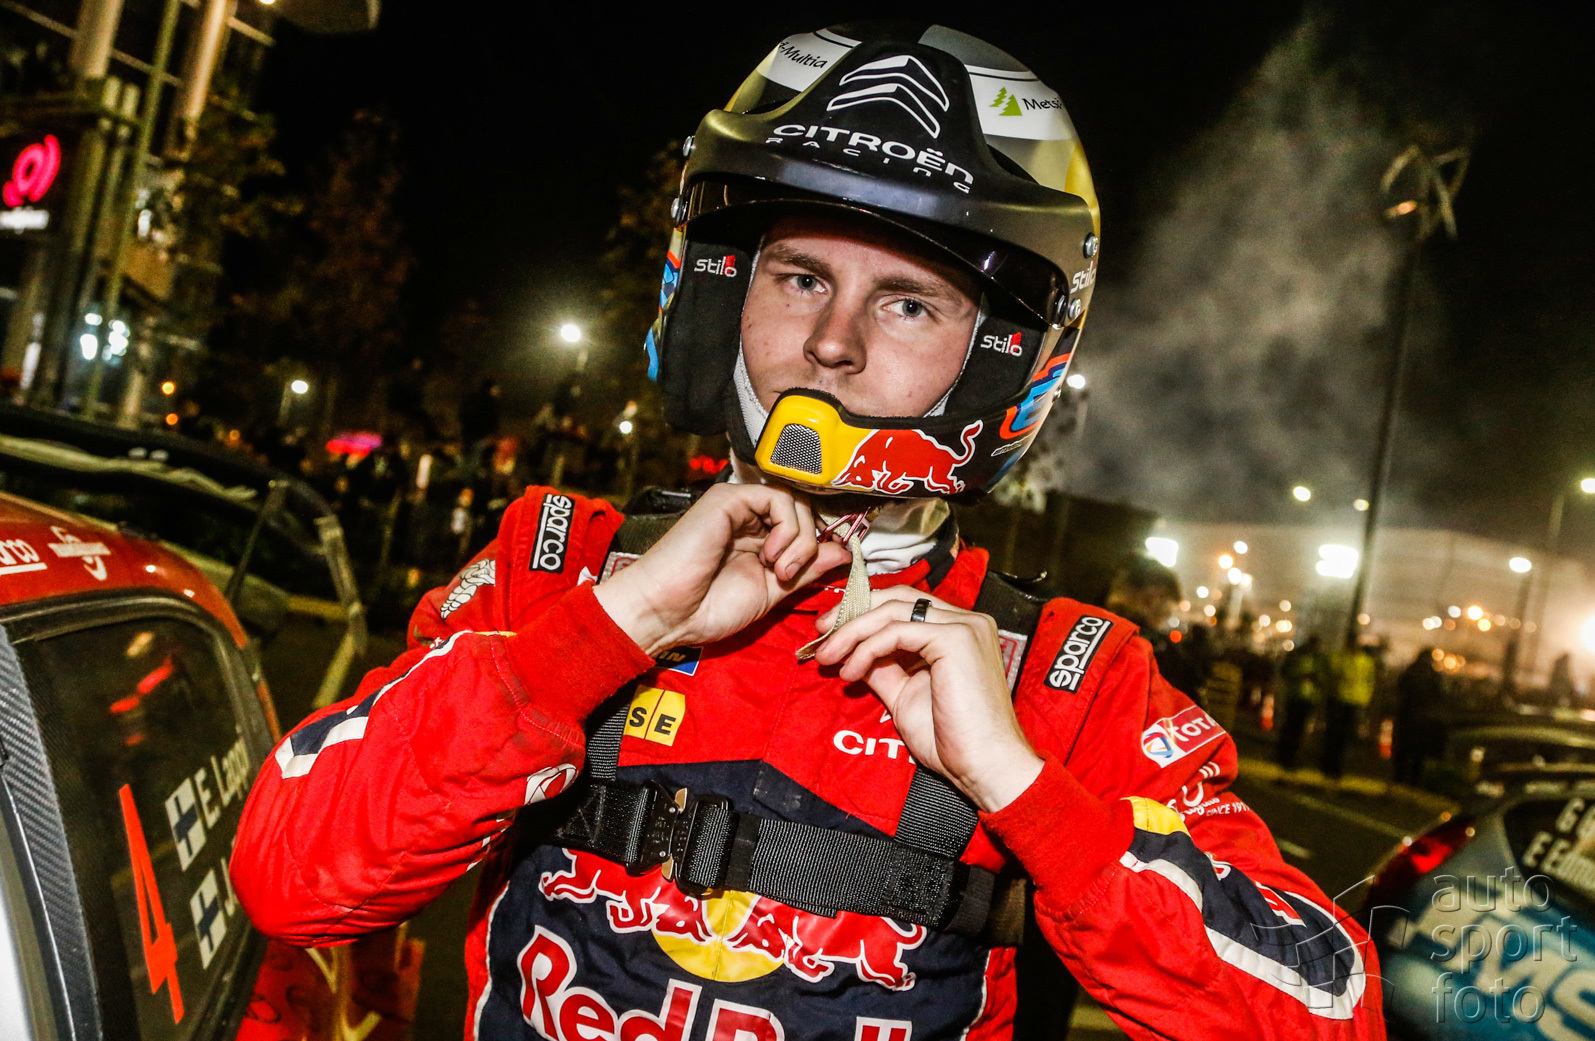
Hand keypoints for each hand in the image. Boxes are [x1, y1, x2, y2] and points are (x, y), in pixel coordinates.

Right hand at [594, 484, 851, 656]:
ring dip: (800, 540)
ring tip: (779, 570)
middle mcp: (747, 518)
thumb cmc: (707, 608)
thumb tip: (843, 552)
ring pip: (796, 503)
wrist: (668, 612)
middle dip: (809, 544)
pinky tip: (770, 554)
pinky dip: (787, 528)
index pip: (803, 526)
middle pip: (804, 512)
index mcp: (755, 539)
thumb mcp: (771, 591)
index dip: (818, 544)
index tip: (818, 569)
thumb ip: (805, 570)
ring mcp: (738, 506)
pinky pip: (779, 498)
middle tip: (789, 574)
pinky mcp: (729, 499)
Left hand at [814, 587, 1043, 811]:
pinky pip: (895, 632)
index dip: (863, 613)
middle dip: (851, 612)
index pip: (903, 604)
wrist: (985, 767)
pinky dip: (866, 648)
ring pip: (891, 610)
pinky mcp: (955, 638)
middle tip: (820, 633)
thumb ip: (884, 668)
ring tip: (827, 656)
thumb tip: (853, 652)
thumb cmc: (953, 740)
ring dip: (851, 631)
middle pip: (895, 597)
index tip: (830, 633)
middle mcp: (965, 620)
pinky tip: (851, 670)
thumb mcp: (906, 695)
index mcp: (958, 630)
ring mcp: (963, 626)